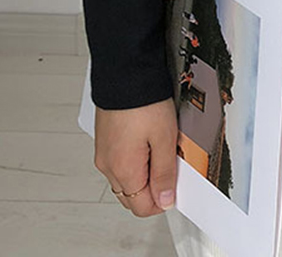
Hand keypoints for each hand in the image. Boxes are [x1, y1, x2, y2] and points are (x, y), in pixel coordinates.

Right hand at [94, 96, 177, 216]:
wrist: (124, 73)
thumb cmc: (144, 102)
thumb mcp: (164, 138)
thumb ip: (164, 173)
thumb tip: (164, 200)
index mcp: (123, 170)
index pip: (141, 207)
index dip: (162, 201)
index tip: (177, 186)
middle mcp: (108, 166)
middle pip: (132, 196)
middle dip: (153, 189)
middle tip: (172, 166)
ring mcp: (104, 154)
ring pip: (125, 180)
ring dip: (144, 173)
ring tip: (161, 148)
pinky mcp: (105, 141)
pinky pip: (120, 162)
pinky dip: (135, 161)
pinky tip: (148, 141)